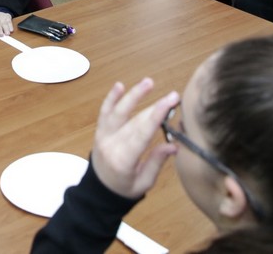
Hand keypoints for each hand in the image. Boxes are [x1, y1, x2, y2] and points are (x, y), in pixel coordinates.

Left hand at [90, 79, 178, 199]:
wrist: (99, 191)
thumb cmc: (124, 188)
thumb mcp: (143, 182)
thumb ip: (156, 162)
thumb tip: (174, 145)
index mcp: (123, 160)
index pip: (142, 134)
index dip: (156, 116)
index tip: (170, 102)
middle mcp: (111, 145)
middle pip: (135, 121)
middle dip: (155, 107)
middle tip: (173, 96)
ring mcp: (103, 136)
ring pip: (118, 112)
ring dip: (134, 95)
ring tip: (148, 82)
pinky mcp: (99, 131)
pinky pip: (104, 112)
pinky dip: (111, 98)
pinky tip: (119, 85)